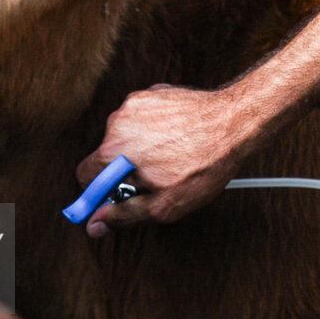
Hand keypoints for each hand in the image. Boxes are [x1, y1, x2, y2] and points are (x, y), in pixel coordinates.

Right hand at [75, 84, 262, 237]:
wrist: (234, 123)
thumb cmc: (203, 166)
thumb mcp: (163, 206)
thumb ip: (123, 216)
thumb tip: (95, 225)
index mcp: (113, 152)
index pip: (85, 176)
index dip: (99, 192)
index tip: (115, 199)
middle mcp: (116, 123)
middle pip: (106, 155)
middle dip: (124, 171)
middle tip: (154, 181)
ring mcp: (134, 104)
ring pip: (125, 136)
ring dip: (140, 149)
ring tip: (172, 157)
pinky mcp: (151, 93)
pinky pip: (142, 118)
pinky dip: (153, 130)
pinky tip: (177, 138)